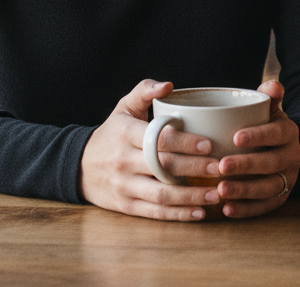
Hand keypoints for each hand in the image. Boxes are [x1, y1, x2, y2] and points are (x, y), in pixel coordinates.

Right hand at [79, 80, 223, 220]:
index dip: (185, 142)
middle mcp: (124, 161)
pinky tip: (199, 213)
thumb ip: (145, 90)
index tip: (209, 144)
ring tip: (217, 194)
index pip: (159, 139)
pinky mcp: (126, 206)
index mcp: (126, 135)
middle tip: (220, 168)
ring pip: (161, 195)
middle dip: (195, 169)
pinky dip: (178, 215)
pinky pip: (154, 213)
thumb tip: (169, 85)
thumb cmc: (112, 132)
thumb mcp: (124, 107)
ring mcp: (124, 186)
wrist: (79, 166)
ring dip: (191, 197)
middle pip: (163, 167)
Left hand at [214, 79, 299, 218]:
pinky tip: (227, 210)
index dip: (258, 135)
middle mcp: (293, 156)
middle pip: (271, 163)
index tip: (235, 137)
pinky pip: (265, 207)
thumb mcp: (271, 109)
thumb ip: (269, 96)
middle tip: (221, 165)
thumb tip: (273, 85)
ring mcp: (288, 179)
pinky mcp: (280, 198)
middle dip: (246, 165)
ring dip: (244, 190)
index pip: (276, 133)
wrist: (285, 150)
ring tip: (220, 190)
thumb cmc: (267, 126)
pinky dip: (246, 210)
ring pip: (268, 188)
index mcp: (289, 132)